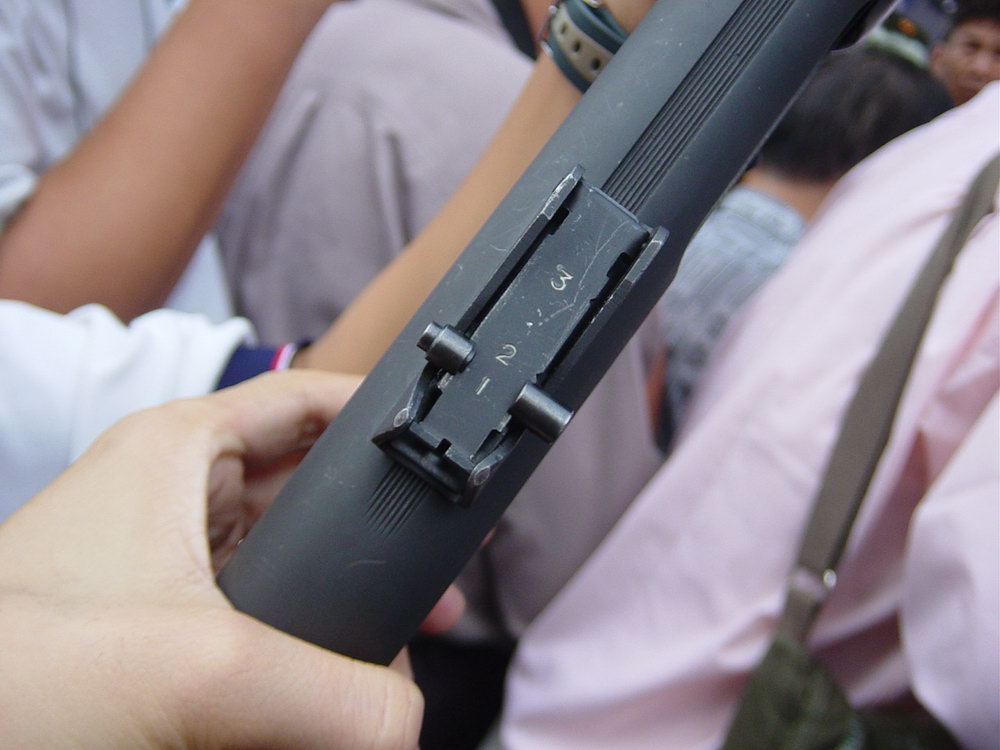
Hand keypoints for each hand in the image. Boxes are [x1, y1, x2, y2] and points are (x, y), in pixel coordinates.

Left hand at [0, 371, 457, 748]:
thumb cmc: (3, 681)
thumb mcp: (195, 669)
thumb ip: (331, 692)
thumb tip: (402, 720)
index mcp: (178, 454)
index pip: (307, 401)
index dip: (381, 417)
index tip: (443, 454)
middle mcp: (175, 505)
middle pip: (310, 498)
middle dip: (376, 541)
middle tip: (431, 587)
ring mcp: (166, 577)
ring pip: (288, 575)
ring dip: (343, 611)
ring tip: (395, 653)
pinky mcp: (159, 644)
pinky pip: (257, 637)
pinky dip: (300, 660)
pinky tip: (331, 697)